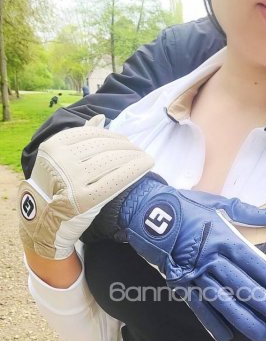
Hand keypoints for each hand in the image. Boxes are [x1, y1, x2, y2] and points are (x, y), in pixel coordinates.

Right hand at [18, 115, 153, 259]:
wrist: (43, 221)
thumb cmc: (53, 188)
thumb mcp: (57, 159)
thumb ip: (79, 139)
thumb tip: (102, 119)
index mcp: (54, 146)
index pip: (91, 133)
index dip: (113, 135)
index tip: (125, 141)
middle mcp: (62, 160)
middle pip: (104, 146)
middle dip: (126, 146)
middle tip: (138, 151)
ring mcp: (73, 180)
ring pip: (112, 160)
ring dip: (133, 156)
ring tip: (143, 157)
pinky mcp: (86, 199)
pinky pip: (116, 179)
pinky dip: (134, 169)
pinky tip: (146, 165)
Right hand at [111, 174, 265, 340]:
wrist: (145, 211)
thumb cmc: (185, 206)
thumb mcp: (218, 203)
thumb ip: (248, 213)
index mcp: (224, 238)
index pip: (256, 263)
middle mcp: (212, 259)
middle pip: (243, 286)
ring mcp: (194, 273)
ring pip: (223, 301)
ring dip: (243, 320)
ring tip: (262, 335)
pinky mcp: (179, 283)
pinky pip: (197, 306)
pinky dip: (211, 322)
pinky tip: (226, 336)